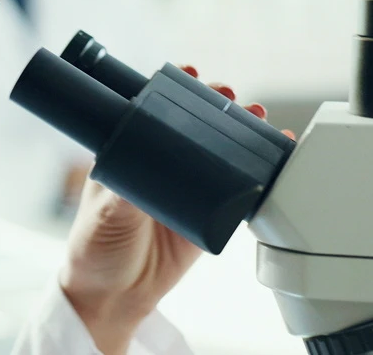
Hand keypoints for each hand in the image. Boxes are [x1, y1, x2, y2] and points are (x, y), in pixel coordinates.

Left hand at [58, 67, 283, 354]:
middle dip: (215, 104)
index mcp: (128, 152)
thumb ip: (128, 188)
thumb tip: (149, 159)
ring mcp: (187, 188)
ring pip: (220, 151)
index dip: (173, 89)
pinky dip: (260, 173)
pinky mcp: (210, 215)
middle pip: (193, 123)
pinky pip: (239, 190)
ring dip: (241, 131)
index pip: (152, 108)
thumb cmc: (95, 247)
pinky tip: (277, 157)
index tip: (189, 74)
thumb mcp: (107, 210)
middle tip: (230, 93)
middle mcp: (160, 163)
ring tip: (258, 117)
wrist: (114, 297)